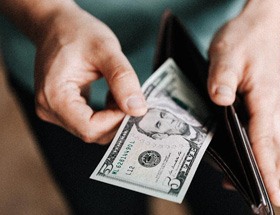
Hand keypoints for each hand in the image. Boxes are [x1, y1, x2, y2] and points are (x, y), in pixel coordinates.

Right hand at [34, 3, 146, 143]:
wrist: (57, 25)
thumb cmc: (77, 32)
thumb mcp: (106, 49)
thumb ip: (123, 79)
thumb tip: (138, 110)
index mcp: (54, 96)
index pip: (90, 128)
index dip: (116, 121)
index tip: (133, 104)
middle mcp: (49, 109)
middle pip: (91, 132)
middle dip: (117, 120)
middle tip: (132, 99)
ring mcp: (54, 111)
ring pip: (92, 130)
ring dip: (113, 117)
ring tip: (119, 92)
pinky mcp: (62, 110)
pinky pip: (89, 122)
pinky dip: (106, 114)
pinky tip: (112, 96)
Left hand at [208, 2, 279, 206]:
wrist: (262, 23)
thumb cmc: (246, 37)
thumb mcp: (227, 53)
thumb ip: (222, 78)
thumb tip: (220, 101)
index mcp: (265, 100)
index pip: (266, 143)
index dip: (267, 172)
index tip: (271, 198)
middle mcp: (272, 108)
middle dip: (269, 175)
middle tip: (248, 191)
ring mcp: (270, 107)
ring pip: (276, 145)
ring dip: (264, 163)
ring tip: (238, 176)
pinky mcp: (264, 104)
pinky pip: (267, 133)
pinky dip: (259, 148)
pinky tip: (238, 149)